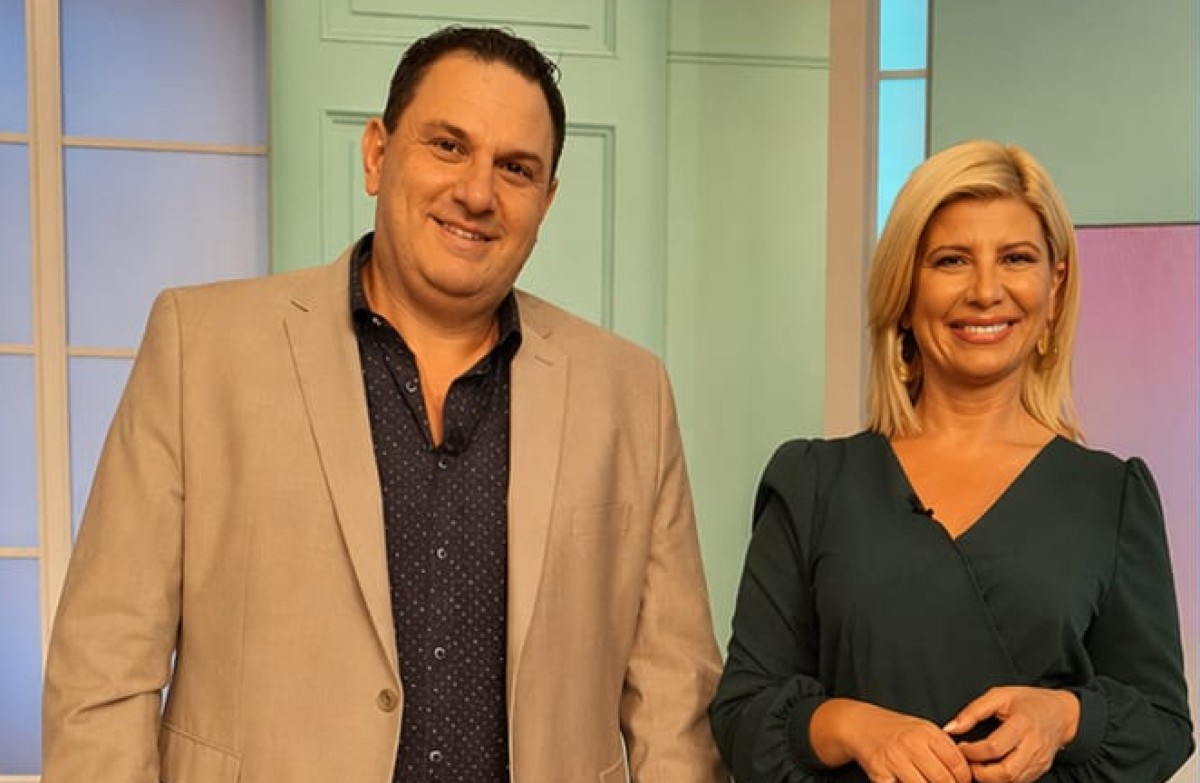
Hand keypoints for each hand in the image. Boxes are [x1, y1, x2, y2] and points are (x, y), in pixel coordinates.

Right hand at [813, 699, 971, 782]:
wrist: (861, 726)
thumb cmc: (897, 731)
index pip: (957, 763)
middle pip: (944, 780)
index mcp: (927, 732)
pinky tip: (909, 782)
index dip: (965, 779)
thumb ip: (945, 748)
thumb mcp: (924, 730)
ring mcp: (894, 759)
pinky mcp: (880, 773)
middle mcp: (911, 744)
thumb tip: (966, 774)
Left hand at [944, 686, 1078, 782]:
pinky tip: (989, 769)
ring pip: (1012, 782)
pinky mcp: (1040, 770)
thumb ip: (973, 712)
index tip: (960, 747)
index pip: (994, 747)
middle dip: (980, 772)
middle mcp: (1034, 746)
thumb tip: (950, 729)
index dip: (972, 752)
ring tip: (975, 766)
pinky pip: (1018, 782)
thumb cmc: (1028, 702)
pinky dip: (1000, 780)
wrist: (1061, 713)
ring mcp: (1039, 761)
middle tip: (966, 763)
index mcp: (1023, 724)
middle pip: (1005, 772)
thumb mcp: (999, 696)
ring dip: (989, 779)